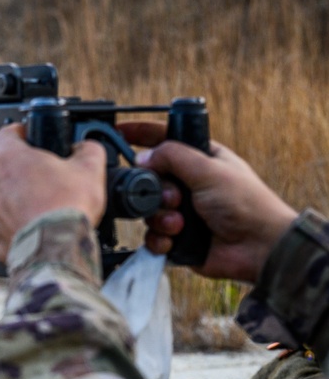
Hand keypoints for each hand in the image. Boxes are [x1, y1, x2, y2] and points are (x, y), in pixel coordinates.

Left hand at [0, 124, 106, 261]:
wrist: (59, 249)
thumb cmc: (67, 209)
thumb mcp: (90, 166)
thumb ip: (87, 149)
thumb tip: (87, 147)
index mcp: (8, 160)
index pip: (5, 134)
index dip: (20, 133)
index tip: (29, 136)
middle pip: (4, 171)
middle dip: (24, 173)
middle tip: (47, 179)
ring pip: (3, 203)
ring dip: (19, 203)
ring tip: (44, 208)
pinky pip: (6, 230)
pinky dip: (19, 229)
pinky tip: (38, 229)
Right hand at [119, 122, 297, 282]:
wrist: (258, 247)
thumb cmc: (246, 204)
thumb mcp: (208, 169)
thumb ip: (173, 157)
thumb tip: (142, 157)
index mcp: (200, 160)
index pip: (164, 139)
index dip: (141, 135)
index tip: (120, 131)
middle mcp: (188, 184)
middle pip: (150, 179)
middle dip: (157, 192)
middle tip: (175, 198)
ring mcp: (182, 212)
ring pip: (148, 210)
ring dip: (161, 218)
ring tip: (180, 224)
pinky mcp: (177, 238)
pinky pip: (152, 235)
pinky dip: (160, 238)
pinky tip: (175, 240)